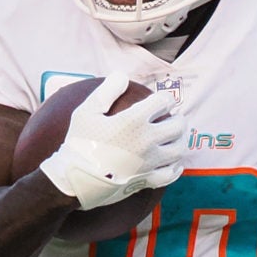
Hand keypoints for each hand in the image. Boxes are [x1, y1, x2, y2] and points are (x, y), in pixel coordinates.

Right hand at [39, 71, 185, 207]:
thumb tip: (122, 76)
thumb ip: (106, 91)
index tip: (161, 100)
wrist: (76, 180)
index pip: (163, 101)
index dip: (165, 98)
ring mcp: (150, 162)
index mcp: (134, 121)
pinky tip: (175, 163)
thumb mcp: (86, 111)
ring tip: (175, 137)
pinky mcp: (147, 180)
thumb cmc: (79, 144)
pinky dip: (175, 167)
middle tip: (172, 117)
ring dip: (180, 140)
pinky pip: (170, 174)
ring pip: (178, 149)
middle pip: (177, 125)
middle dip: (177, 118)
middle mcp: (147, 140)